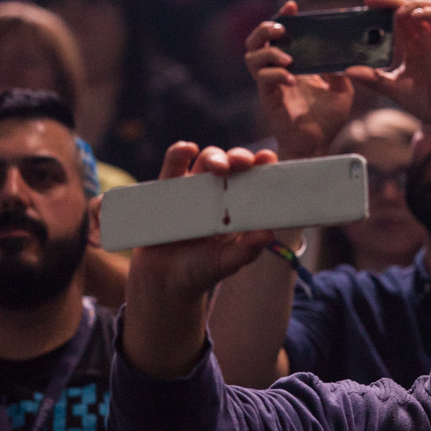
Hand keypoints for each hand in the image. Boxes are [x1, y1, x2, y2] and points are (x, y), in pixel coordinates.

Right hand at [128, 142, 277, 300]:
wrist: (163, 281)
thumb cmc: (201, 269)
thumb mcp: (226, 263)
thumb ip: (246, 250)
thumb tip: (267, 234)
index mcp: (238, 204)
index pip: (254, 178)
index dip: (262, 165)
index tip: (268, 159)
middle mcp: (218, 190)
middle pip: (232, 163)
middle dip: (240, 158)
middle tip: (243, 164)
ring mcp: (193, 187)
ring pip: (207, 160)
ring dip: (215, 157)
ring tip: (219, 167)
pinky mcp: (167, 188)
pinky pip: (173, 164)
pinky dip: (179, 153)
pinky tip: (187, 150)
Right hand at [245, 1, 353, 158]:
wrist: (318, 144)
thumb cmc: (328, 119)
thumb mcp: (343, 89)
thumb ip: (341, 69)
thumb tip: (344, 51)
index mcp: (294, 63)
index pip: (280, 34)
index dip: (283, 17)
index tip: (293, 6)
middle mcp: (277, 70)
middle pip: (256, 40)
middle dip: (266, 29)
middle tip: (284, 30)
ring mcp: (269, 84)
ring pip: (251, 57)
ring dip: (269, 52)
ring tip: (289, 57)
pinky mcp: (267, 98)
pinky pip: (262, 78)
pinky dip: (275, 73)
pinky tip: (291, 78)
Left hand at [345, 0, 430, 137]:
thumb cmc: (423, 102)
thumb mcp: (392, 88)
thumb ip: (372, 78)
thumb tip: (347, 71)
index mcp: (411, 44)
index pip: (396, 17)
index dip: (382, 6)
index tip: (366, 2)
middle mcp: (425, 37)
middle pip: (410, 6)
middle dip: (391, 0)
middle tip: (371, 0)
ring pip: (430, 6)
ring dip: (413, 3)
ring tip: (397, 10)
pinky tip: (416, 16)